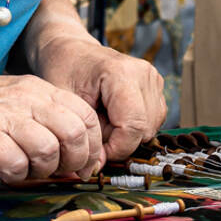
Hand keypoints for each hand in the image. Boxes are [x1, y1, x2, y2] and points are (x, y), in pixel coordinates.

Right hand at [0, 70, 104, 183]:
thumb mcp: (16, 99)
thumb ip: (45, 117)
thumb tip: (76, 152)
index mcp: (39, 89)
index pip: (86, 116)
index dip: (92, 146)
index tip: (84, 164)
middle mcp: (27, 99)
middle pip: (74, 133)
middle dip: (74, 162)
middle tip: (60, 173)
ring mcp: (5, 116)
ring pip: (48, 149)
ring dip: (43, 170)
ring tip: (28, 170)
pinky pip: (15, 162)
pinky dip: (16, 175)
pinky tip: (6, 171)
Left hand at [32, 33, 165, 161]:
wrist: (70, 51)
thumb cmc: (64, 71)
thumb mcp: (65, 103)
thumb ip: (81, 135)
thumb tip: (94, 169)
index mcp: (122, 73)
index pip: (132, 126)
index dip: (115, 148)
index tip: (93, 151)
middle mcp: (144, 73)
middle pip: (143, 130)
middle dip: (118, 141)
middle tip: (93, 130)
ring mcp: (153, 79)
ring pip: (150, 128)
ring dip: (125, 134)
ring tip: (101, 119)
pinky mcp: (156, 86)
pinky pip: (151, 121)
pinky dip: (132, 126)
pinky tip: (112, 116)